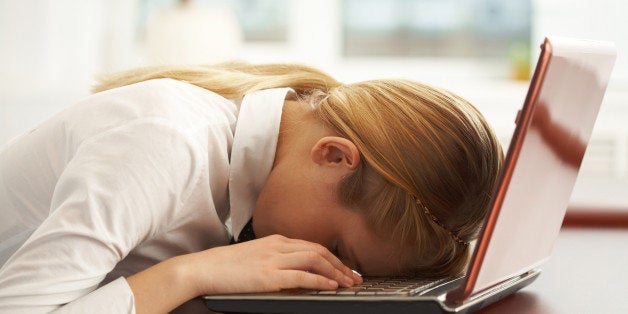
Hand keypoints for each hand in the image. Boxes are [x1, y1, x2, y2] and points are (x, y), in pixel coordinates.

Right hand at [184, 234, 362, 295]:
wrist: (204, 268)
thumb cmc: (226, 266)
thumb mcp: (256, 258)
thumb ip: (277, 261)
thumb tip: (297, 274)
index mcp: (276, 241)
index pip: (313, 246)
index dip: (333, 258)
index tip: (346, 269)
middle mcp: (278, 246)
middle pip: (319, 250)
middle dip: (341, 265)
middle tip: (355, 278)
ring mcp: (274, 259)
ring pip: (315, 259)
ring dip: (336, 272)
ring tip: (348, 284)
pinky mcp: (268, 275)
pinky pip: (301, 275)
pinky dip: (320, 280)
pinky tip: (331, 286)